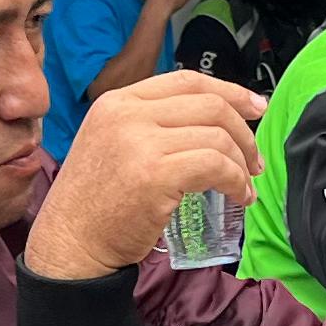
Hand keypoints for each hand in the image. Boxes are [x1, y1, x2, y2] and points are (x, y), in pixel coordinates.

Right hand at [25, 73, 263, 280]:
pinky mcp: (155, 174)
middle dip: (244, 131)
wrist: (69, 244)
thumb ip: (150, 125)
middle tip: (255, 160)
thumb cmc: (95, 205)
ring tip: (245, 185)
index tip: (256, 107)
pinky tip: (239, 196)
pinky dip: (236, 180)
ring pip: (217, 136)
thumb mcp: (112, 145)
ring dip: (242, 163)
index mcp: (118, 102)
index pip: (187, 81)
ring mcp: (140, 142)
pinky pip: (214, 165)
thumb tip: (211, 122)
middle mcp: (127, 114)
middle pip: (209, 104)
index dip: (231, 91)